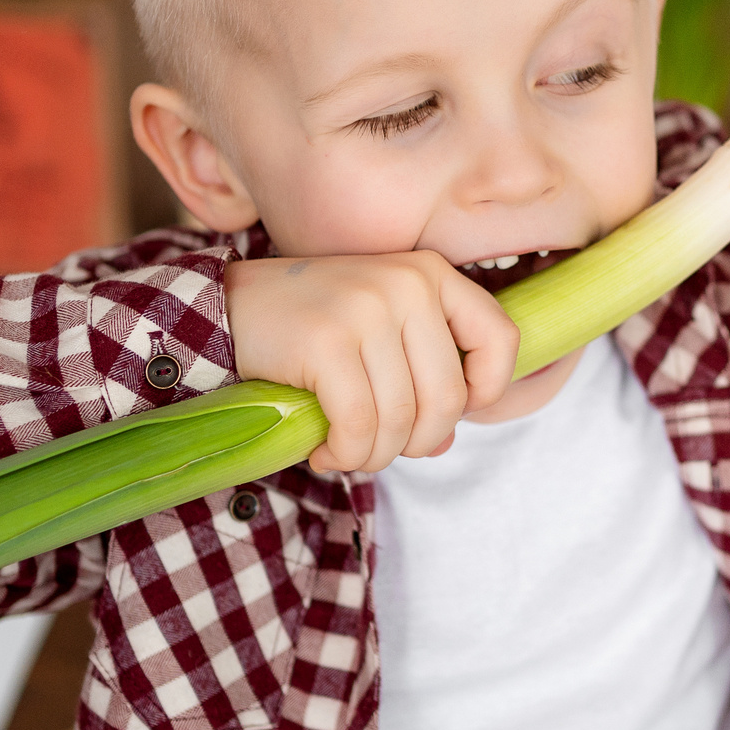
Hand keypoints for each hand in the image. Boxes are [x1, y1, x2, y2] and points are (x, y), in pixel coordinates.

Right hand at [223, 253, 518, 474]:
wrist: (228, 306)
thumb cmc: (312, 326)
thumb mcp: (380, 330)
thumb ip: (421, 377)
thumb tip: (444, 443)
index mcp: (430, 274)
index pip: (501, 338)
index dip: (486, 391)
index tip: (451, 415)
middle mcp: (407, 283)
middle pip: (449, 397)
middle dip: (417, 441)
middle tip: (380, 446)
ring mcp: (367, 309)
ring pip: (401, 419)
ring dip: (374, 455)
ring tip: (346, 450)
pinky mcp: (327, 342)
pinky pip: (359, 426)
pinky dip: (345, 454)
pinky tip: (324, 450)